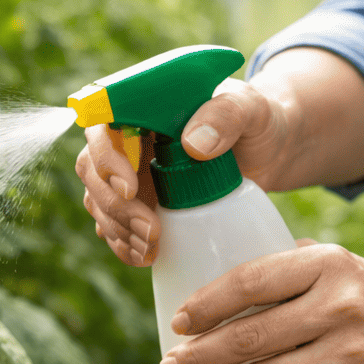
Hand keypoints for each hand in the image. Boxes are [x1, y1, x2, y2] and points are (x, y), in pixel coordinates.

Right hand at [74, 77, 296, 265]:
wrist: (270, 151)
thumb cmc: (257, 119)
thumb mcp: (250, 108)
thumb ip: (226, 115)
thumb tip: (191, 144)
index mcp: (143, 107)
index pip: (103, 127)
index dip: (106, 158)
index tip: (131, 188)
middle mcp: (128, 139)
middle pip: (92, 171)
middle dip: (113, 205)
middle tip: (150, 230)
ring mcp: (131, 173)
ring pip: (99, 202)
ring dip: (117, 229)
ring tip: (152, 247)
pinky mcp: (141, 203)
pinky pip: (115, 226)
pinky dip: (123, 244)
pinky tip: (145, 256)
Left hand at [155, 242, 363, 363]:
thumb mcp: (334, 262)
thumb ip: (280, 268)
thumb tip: (208, 290)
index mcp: (327, 264)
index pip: (251, 282)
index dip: (207, 305)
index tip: (179, 323)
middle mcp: (340, 307)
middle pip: (250, 337)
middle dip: (199, 357)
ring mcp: (349, 355)